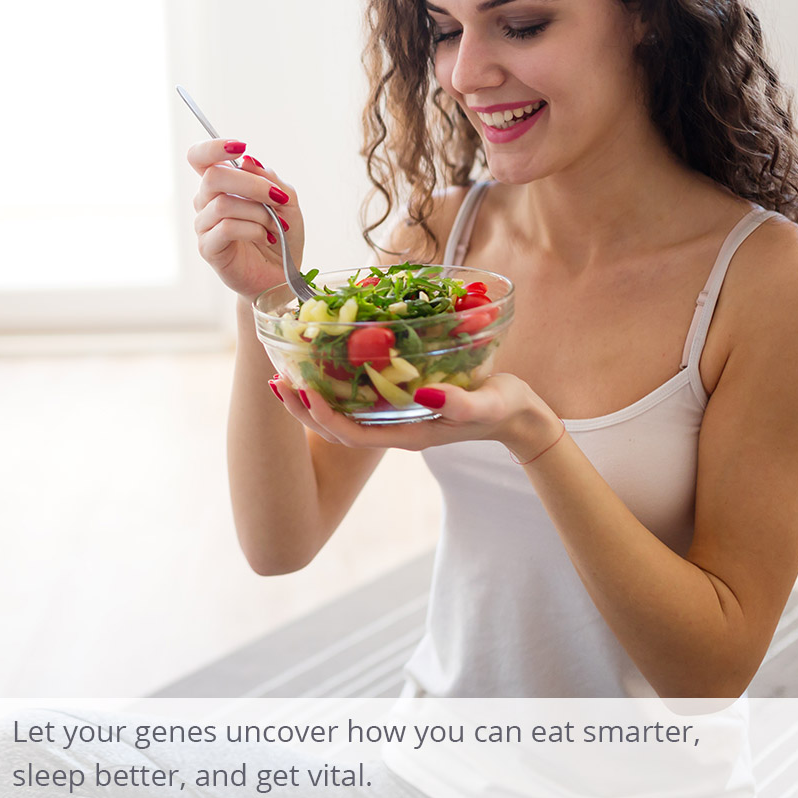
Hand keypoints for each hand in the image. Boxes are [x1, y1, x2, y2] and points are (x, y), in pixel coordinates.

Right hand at [187, 139, 304, 300]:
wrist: (284, 275)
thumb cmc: (282, 235)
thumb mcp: (286, 201)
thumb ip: (270, 179)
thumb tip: (247, 161)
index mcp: (222, 186)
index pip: (199, 157)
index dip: (213, 147)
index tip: (240, 147)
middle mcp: (207, 202)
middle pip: (214, 176)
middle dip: (252, 184)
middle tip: (278, 198)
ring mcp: (205, 226)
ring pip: (223, 204)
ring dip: (259, 213)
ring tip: (277, 226)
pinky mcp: (208, 248)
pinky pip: (226, 228)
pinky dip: (253, 230)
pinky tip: (268, 238)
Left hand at [268, 371, 561, 457]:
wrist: (518, 416)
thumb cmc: (504, 408)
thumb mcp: (488, 405)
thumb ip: (459, 403)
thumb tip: (424, 394)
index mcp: (409, 434)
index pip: (352, 434)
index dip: (322, 416)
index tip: (301, 390)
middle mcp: (396, 429)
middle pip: (337, 428)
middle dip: (304, 409)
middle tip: (279, 379)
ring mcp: (398, 418)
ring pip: (344, 414)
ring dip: (314, 397)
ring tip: (288, 373)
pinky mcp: (403, 403)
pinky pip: (360, 399)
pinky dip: (337, 384)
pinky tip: (326, 363)